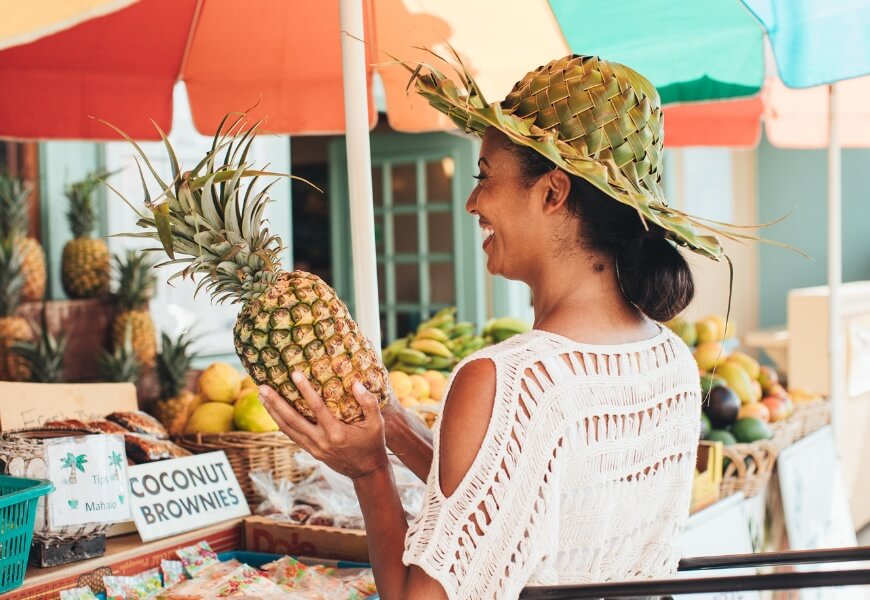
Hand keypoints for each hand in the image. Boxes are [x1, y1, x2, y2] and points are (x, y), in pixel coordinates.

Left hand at [258, 373, 389, 479]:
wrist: (367, 471)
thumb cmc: (373, 443)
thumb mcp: (377, 423)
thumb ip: (369, 403)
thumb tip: (355, 383)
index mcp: (336, 433)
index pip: (316, 408)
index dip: (305, 390)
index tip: (294, 374)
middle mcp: (321, 441)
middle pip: (292, 419)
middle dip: (276, 402)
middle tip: (261, 387)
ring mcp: (314, 448)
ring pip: (287, 428)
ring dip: (273, 412)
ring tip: (261, 396)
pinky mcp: (311, 451)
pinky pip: (291, 435)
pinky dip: (280, 423)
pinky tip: (273, 412)